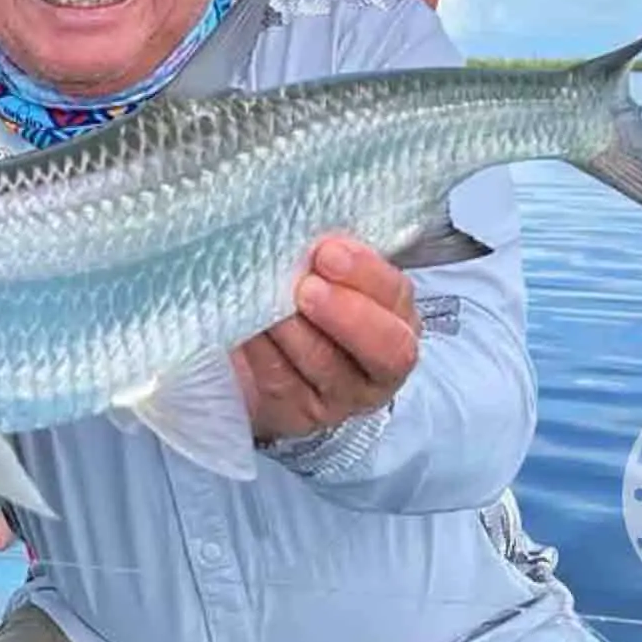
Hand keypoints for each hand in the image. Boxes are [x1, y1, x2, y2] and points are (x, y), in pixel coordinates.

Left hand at [235, 235, 422, 441]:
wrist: (262, 362)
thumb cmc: (299, 302)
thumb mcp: (322, 274)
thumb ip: (327, 254)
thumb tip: (307, 226)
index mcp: (395, 317)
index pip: (397, 296)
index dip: (366, 274)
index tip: (327, 252)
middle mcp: (378, 364)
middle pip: (386, 348)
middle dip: (346, 313)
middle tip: (306, 287)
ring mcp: (340, 397)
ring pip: (326, 366)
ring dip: (293, 329)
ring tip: (265, 301)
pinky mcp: (297, 415)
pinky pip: (281, 382)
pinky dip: (261, 351)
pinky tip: (245, 328)